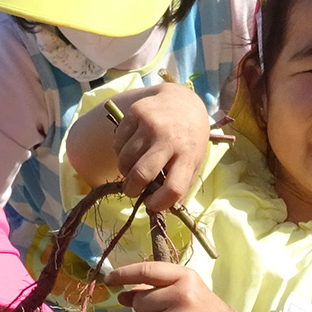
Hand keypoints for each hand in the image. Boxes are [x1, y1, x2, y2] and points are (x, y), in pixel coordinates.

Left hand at [107, 260, 237, 311]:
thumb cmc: (200, 310)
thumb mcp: (182, 291)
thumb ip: (152, 290)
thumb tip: (121, 295)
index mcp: (184, 277)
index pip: (146, 270)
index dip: (123, 274)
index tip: (108, 279)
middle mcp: (182, 296)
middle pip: (139, 303)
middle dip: (145, 311)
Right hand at [111, 84, 211, 212]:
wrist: (183, 101)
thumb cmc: (188, 139)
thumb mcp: (193, 161)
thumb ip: (180, 184)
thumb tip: (159, 210)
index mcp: (189, 154)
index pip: (173, 188)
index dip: (158, 204)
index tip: (151, 205)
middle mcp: (169, 138)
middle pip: (141, 174)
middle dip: (132, 190)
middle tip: (132, 190)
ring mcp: (150, 124)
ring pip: (125, 160)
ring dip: (125, 170)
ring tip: (133, 166)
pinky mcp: (135, 113)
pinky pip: (117, 144)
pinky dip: (120, 152)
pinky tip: (131, 148)